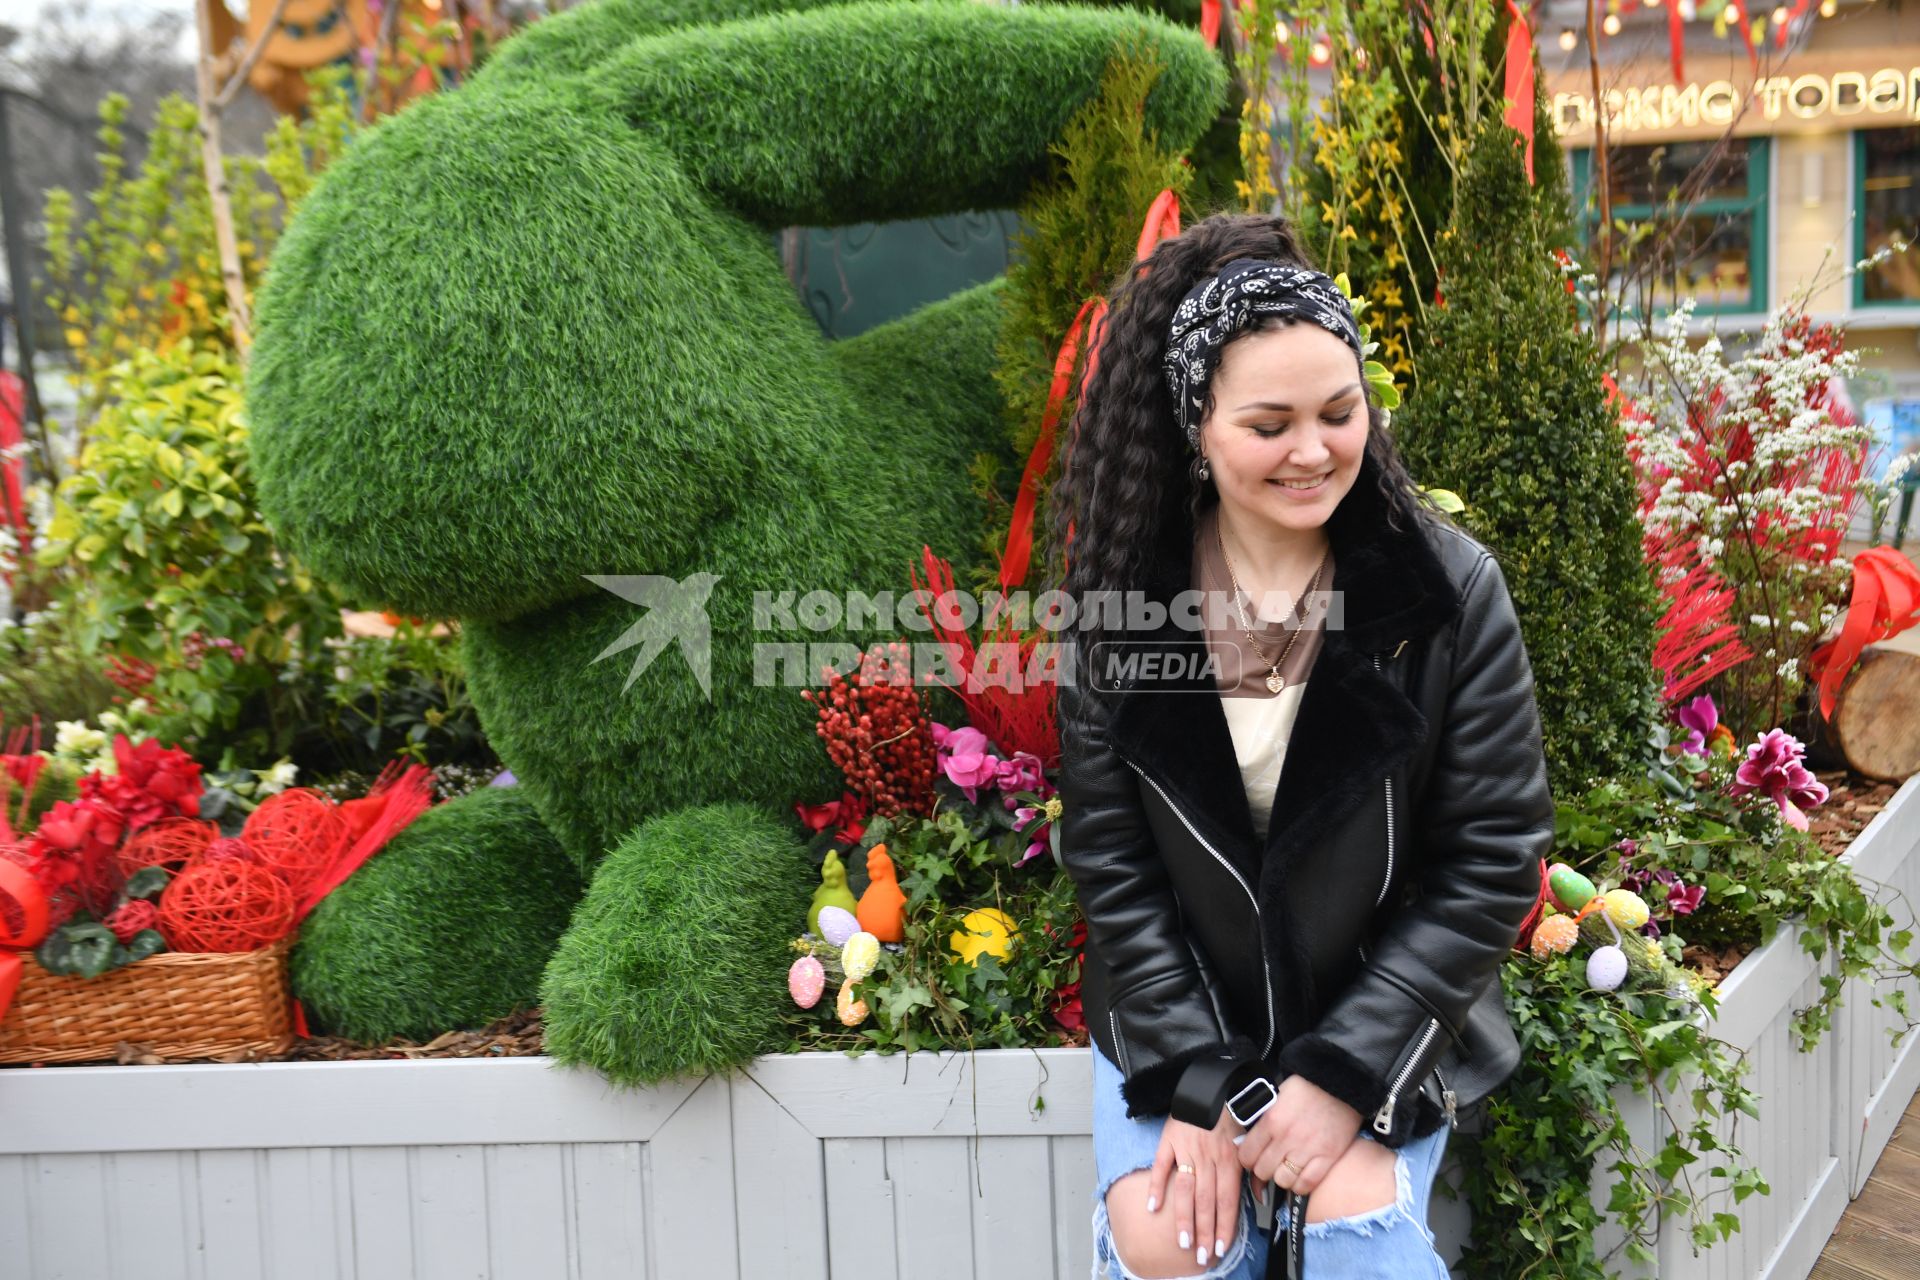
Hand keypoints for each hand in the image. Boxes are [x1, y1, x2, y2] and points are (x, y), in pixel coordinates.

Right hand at [1145, 1107, 1245, 1267]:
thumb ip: (1250, 1172)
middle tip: (1201, 1255)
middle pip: (1206, 1201)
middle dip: (1204, 1231)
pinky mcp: (1169, 1140)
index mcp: (1230, 1159)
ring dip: (1183, 1217)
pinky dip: (1156, 1186)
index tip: (1221, 1248)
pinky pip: (1161, 1165)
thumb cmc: (1231, 1115)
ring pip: (1186, 1189)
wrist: (1211, 1084)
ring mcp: (1188, 1149)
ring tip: (1182, 1241)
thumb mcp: (1248, 1141)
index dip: (1224, 1226)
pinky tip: (1154, 1207)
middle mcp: (1209, 1158)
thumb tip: (1257, 1199)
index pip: (1227, 1200)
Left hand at [1233, 1074, 1362, 1195]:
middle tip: (1268, 1163)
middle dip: (1262, 1170)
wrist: (1340, 1082)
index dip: (1247, 1159)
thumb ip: (1263, 1118)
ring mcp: (1308, 1149)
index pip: (1246, 1154)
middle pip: (1262, 1171)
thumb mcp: (1277, 1096)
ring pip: (1283, 1181)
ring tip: (1285, 1169)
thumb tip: (1249, 1138)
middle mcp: (1287, 1137)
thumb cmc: (1309, 1086)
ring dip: (1282, 1178)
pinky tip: (1300, 1176)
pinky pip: (1307, 1184)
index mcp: (1271, 1120)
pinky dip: (1301, 1185)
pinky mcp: (1328, 1157)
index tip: (1251, 1158)